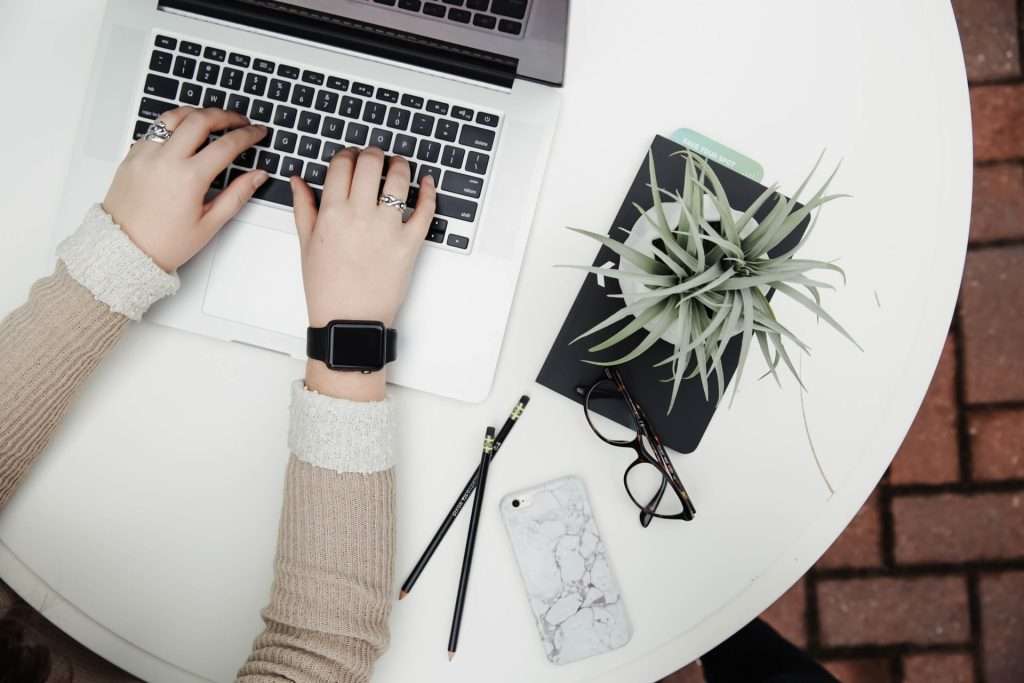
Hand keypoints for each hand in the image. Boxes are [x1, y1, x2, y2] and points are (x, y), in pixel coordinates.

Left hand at [103, 107, 268, 271]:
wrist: (124, 250)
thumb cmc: (164, 243)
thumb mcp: (209, 224)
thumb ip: (237, 195)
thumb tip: (257, 176)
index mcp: (189, 178)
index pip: (226, 145)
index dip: (247, 135)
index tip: (257, 132)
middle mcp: (166, 160)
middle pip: (200, 119)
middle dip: (225, 115)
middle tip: (239, 120)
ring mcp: (146, 154)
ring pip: (174, 116)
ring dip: (197, 113)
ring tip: (211, 118)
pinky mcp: (132, 156)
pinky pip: (155, 129)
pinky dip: (173, 125)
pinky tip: (183, 133)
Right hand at [291, 147, 436, 399]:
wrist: (349, 321)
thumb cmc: (327, 288)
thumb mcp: (306, 245)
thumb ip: (303, 207)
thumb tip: (299, 180)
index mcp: (332, 213)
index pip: (342, 164)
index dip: (347, 154)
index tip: (351, 157)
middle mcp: (360, 215)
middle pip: (370, 163)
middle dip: (373, 153)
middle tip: (375, 156)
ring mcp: (388, 228)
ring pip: (399, 179)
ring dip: (400, 165)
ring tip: (399, 165)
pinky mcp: (410, 243)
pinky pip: (425, 210)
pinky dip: (429, 191)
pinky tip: (427, 182)